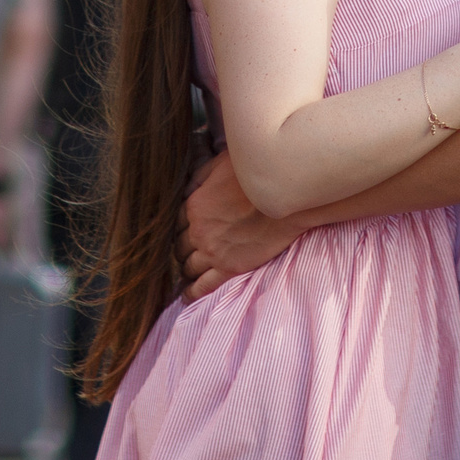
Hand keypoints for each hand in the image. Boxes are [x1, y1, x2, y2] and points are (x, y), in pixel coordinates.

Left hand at [180, 153, 304, 297]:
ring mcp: (213, 251)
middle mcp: (198, 231)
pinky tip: (188, 296)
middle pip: (180, 246)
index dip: (181, 228)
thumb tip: (188, 186)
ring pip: (188, 266)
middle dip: (181, 249)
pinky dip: (192, 293)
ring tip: (186, 274)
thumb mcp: (221, 163)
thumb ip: (201, 175)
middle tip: (185, 253)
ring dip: (186, 269)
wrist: (282, 195)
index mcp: (194, 206)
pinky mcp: (229, 267)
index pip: (177, 222)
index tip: (185, 232)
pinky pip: (204, 285)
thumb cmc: (255, 175)